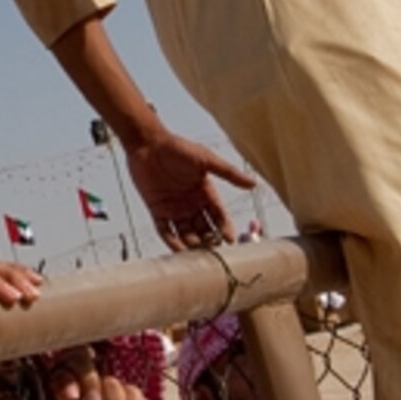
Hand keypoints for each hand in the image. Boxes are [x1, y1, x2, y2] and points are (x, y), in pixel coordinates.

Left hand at [125, 131, 257, 248]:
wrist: (147, 144)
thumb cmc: (177, 148)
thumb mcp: (207, 160)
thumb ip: (229, 173)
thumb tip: (253, 183)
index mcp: (205, 192)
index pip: (218, 215)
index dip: (224, 228)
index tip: (231, 241)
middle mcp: (191, 203)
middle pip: (203, 228)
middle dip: (209, 240)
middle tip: (213, 251)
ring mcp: (174, 208)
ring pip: (186, 233)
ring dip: (192, 244)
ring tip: (198, 255)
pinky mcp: (157, 210)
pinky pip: (165, 231)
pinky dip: (171, 242)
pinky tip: (179, 251)